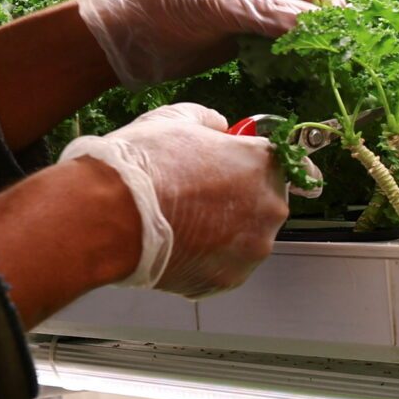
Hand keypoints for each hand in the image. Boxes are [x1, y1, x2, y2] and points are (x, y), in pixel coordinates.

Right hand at [60, 104, 288, 297]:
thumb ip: (209, 120)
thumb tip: (221, 127)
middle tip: (196, 195)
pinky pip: (224, 265)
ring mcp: (253, 249)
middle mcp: (270, 209)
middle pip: (264, 203)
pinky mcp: (230, 279)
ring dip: (223, 232)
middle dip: (238, 200)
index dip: (266, 166)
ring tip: (180, 223)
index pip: (289, 165)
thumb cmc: (142, 164)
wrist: (109, 214)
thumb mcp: (174, 119)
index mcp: (263, 165)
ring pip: (246, 238)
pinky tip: (176, 245)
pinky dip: (205, 258)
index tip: (251, 170)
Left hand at [73, 0, 339, 86]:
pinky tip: (313, 69)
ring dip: (315, 43)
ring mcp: (256, 9)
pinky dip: (298, 57)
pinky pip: (285, 45)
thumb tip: (315, 25)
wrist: (126, 40)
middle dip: (325, 25)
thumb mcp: (216, 5)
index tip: (349, 28)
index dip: (326, 2)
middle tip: (349, 49)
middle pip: (306, 2)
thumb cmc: (162, 8)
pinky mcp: (250, 36)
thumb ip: (266, 12)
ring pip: (299, 25)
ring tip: (338, 62)